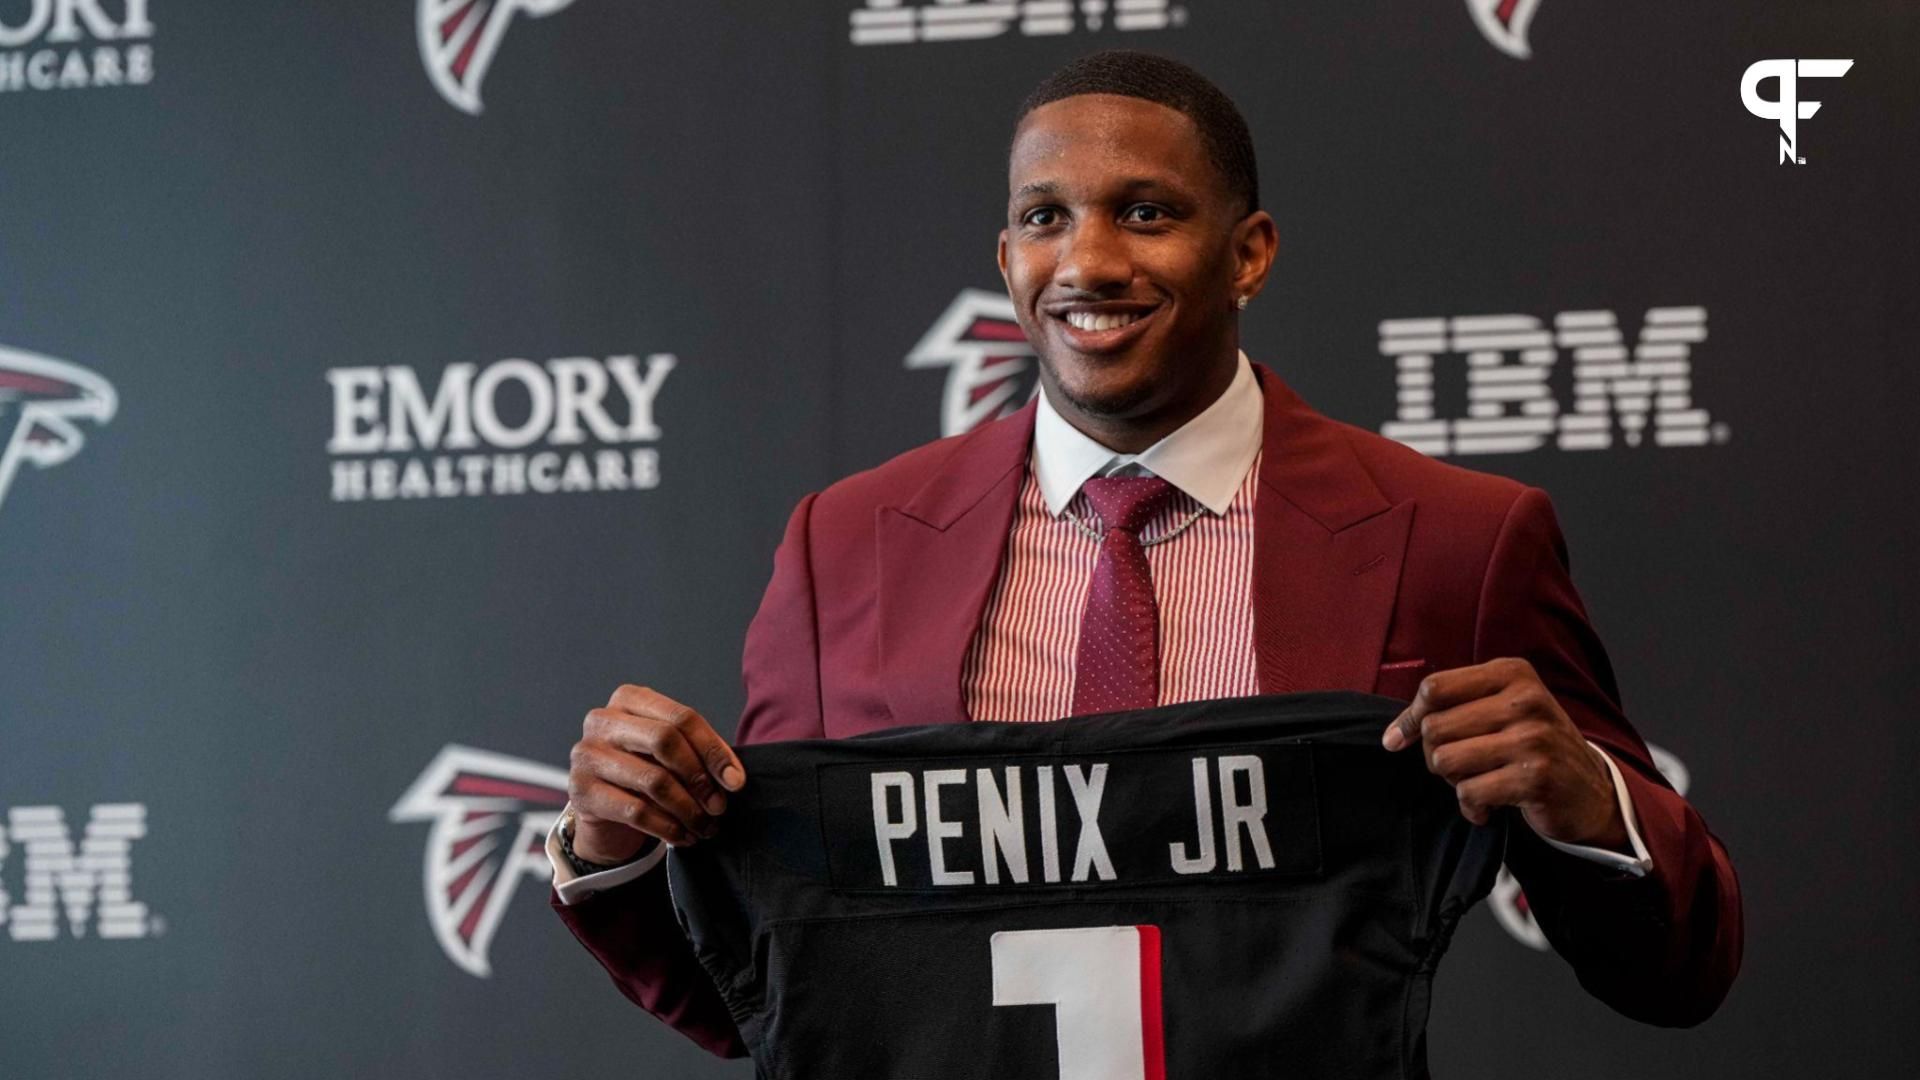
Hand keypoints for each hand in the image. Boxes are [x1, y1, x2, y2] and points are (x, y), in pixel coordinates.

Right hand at [567, 684, 746, 862]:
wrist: (602, 810)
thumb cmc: (643, 772)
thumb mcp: (668, 753)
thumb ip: (698, 753)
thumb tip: (732, 778)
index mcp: (629, 699)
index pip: (681, 718)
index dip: (713, 750)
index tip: (735, 781)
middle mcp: (603, 720)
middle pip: (665, 740)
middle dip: (699, 777)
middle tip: (718, 806)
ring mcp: (587, 754)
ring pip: (653, 780)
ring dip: (687, 809)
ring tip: (705, 826)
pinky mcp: (581, 791)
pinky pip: (636, 811)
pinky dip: (667, 827)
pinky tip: (683, 836)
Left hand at [1380, 658, 1626, 850]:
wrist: (1590, 790)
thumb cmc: (1531, 746)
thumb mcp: (1499, 710)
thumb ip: (1447, 711)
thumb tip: (1391, 738)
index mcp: (1512, 673)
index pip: (1434, 688)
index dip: (1410, 718)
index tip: (1401, 739)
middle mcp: (1525, 700)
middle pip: (1434, 728)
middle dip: (1435, 755)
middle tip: (1462, 767)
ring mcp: (1533, 739)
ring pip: (1446, 761)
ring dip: (1454, 782)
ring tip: (1479, 782)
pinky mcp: (1535, 778)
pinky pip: (1469, 793)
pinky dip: (1472, 807)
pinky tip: (1490, 807)